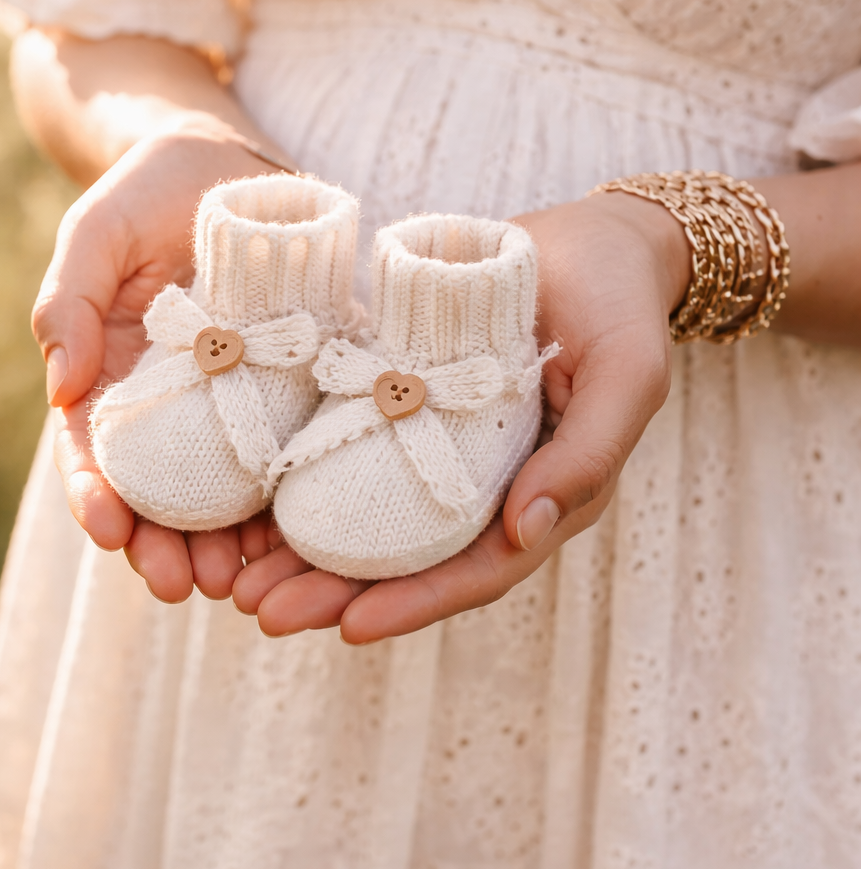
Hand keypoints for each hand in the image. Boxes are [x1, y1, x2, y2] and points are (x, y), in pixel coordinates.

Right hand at [33, 130, 289, 601]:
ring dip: (227, 546)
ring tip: (238, 582)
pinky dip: (292, 506)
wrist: (232, 167)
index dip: (96, 498)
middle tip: (179, 583)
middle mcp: (172, 409)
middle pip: (160, 495)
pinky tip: (300, 538)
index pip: (94, 455)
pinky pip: (293, 459)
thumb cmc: (148, 193)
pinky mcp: (294, 395)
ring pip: (226, 495)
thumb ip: (68, 302)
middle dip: (164, 546)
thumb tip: (62, 390)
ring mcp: (235, 408)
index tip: (109, 532)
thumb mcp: (95, 232)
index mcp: (112, 380)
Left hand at [232, 192, 691, 640]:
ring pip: (373, 527)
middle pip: (411, 564)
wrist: (593, 242)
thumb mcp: (628, 373)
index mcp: (548, 497)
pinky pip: (353, 465)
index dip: (417, 603)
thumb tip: (528, 529)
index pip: (479, 570)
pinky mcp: (411, 414)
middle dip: (337, 596)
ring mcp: (447, 458)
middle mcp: (491, 492)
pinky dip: (305, 492)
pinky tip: (249, 510)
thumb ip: (590, 452)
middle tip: (262, 613)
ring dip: (307, 560)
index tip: (350, 627)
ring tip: (239, 583)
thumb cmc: (620, 304)